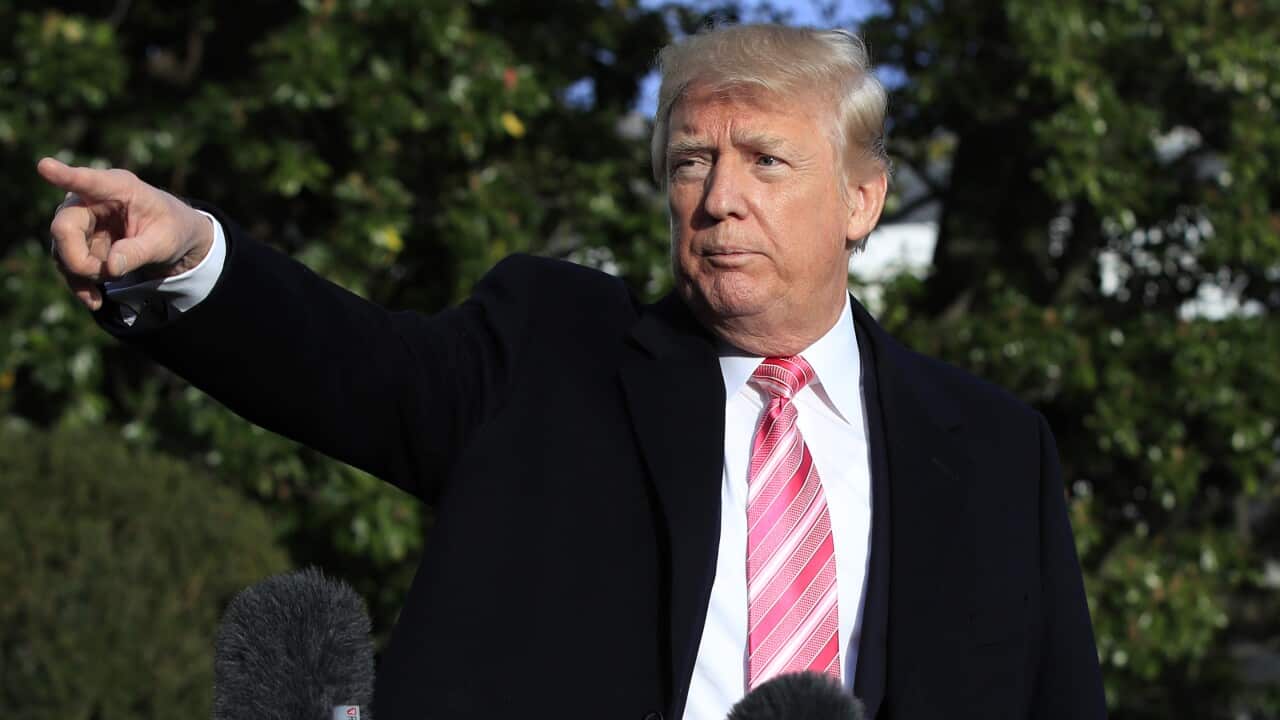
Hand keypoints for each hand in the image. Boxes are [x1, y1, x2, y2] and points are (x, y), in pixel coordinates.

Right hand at [36, 157, 214, 310]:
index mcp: (119, 187)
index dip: (65, 176)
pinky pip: (67, 264)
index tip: (45, 167)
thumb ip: (137, 252)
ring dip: (84, 273)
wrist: (172, 237)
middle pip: (64, 228)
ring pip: (62, 250)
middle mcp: (91, 198)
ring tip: (115, 279)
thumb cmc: (172, 229)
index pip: (89, 181)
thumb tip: (110, 268)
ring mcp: (80, 219)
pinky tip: (94, 300)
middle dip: (80, 260)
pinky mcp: (78, 240)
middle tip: (107, 275)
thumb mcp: (165, 242)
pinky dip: (80, 283)